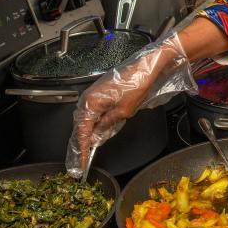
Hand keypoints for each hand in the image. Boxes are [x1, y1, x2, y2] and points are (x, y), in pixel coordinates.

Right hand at [68, 31, 191, 173]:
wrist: (146, 66)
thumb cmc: (137, 84)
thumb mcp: (124, 111)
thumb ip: (108, 124)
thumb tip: (98, 134)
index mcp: (91, 102)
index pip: (82, 131)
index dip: (82, 148)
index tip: (82, 161)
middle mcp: (88, 96)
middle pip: (81, 124)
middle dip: (83, 140)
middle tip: (84, 157)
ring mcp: (94, 92)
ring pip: (86, 117)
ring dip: (88, 131)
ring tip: (90, 147)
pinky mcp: (101, 90)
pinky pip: (93, 109)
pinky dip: (94, 121)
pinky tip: (99, 129)